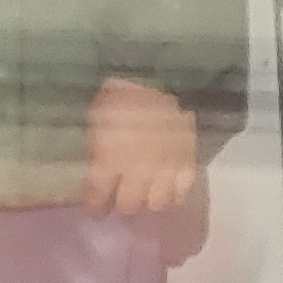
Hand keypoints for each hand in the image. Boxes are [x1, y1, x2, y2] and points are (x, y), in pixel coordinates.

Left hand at [81, 76, 196, 216]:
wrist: (162, 73)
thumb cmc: (122, 92)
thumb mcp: (97, 116)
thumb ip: (97, 144)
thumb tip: (95, 162)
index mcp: (109, 158)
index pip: (98, 196)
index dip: (95, 206)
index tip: (95, 209)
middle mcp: (137, 170)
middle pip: (129, 205)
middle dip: (124, 202)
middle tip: (122, 197)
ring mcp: (165, 168)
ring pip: (157, 203)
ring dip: (149, 200)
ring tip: (147, 193)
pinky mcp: (188, 162)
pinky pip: (181, 191)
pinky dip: (174, 194)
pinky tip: (168, 188)